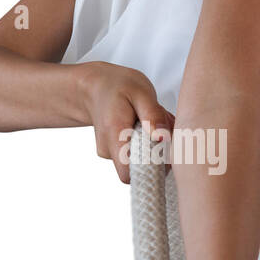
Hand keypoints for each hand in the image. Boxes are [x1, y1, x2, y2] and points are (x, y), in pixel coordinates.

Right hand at [81, 61, 175, 183]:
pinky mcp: (116, 153)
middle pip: (141, 168)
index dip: (151, 169)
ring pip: (143, 160)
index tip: (164, 150)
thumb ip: (153, 115)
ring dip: (155, 144)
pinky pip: (139, 154)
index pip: (129, 173)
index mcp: (114, 134)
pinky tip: (145, 125)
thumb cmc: (117, 86)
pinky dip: (149, 142)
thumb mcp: (141, 92)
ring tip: (150, 120)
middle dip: (159, 150)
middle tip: (160, 125)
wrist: (95, 87)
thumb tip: (163, 138)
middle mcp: (108, 150)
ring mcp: (110, 153)